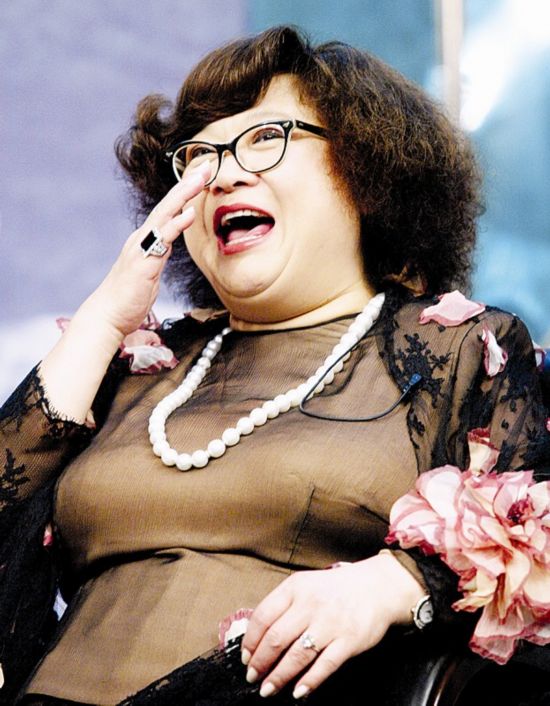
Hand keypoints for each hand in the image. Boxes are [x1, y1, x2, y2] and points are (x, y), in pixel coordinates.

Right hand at [84, 161, 210, 337]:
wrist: (108, 316)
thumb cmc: (129, 298)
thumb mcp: (150, 273)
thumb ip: (159, 257)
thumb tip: (168, 248)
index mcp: (146, 240)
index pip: (169, 210)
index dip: (185, 192)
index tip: (202, 175)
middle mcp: (142, 238)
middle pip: (168, 204)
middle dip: (188, 184)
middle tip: (207, 165)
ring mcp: (141, 248)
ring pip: (165, 215)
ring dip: (183, 195)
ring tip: (200, 178)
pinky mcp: (143, 262)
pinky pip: (162, 239)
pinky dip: (176, 224)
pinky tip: (189, 213)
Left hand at [240, 553, 423, 698]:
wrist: (376, 587)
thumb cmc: (335, 589)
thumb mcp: (306, 585)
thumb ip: (284, 605)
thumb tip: (256, 636)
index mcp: (296, 587)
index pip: (264, 616)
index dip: (250, 640)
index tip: (245, 657)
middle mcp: (311, 604)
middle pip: (276, 638)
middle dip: (260, 663)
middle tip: (252, 677)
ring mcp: (331, 622)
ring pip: (297, 655)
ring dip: (279, 676)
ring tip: (268, 689)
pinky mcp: (349, 640)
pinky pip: (325, 665)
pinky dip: (309, 681)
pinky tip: (298, 692)